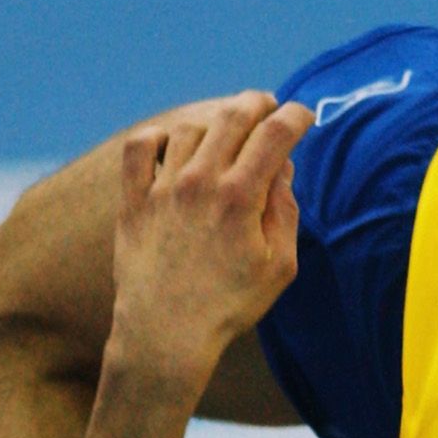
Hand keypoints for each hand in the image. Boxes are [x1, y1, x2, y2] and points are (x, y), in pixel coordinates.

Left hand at [105, 91, 314, 388]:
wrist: (166, 334)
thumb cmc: (229, 306)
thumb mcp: (279, 267)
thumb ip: (286, 211)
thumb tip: (281, 168)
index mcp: (242, 198)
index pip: (276, 134)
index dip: (296, 115)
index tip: (304, 116)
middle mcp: (200, 182)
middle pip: (233, 117)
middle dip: (258, 104)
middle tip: (268, 106)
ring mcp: (163, 188)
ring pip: (191, 128)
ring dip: (214, 122)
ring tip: (226, 133)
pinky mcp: (133, 200)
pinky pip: (141, 146)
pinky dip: (159, 135)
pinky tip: (173, 145)